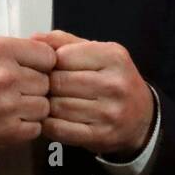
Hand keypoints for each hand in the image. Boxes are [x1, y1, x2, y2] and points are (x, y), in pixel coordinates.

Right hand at [0, 36, 56, 150]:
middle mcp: (7, 76)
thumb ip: (16, 51)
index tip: (35, 70)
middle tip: (19, 90)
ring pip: (43, 106)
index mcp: (2, 50)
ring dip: (33, 108)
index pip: (48, 56)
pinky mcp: (7, 131)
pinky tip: (12, 120)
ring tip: (15, 106)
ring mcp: (8, 105)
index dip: (44, 64)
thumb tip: (47, 55)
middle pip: (47, 83)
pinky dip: (27, 126)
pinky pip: (36, 128)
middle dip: (36, 87)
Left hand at [30, 30, 154, 158]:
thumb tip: (34, 38)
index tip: (51, 68)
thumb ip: (65, 42)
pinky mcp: (101, 135)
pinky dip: (50, 124)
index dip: (50, 63)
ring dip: (48, 105)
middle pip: (59, 82)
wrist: (141, 116)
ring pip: (57, 106)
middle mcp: (114, 84)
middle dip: (47, 85)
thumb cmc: (113, 79)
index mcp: (113, 56)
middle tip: (48, 87)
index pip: (63, 56)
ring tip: (52, 102)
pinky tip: (54, 118)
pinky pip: (60, 129)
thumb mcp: (98, 53)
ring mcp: (109, 112)